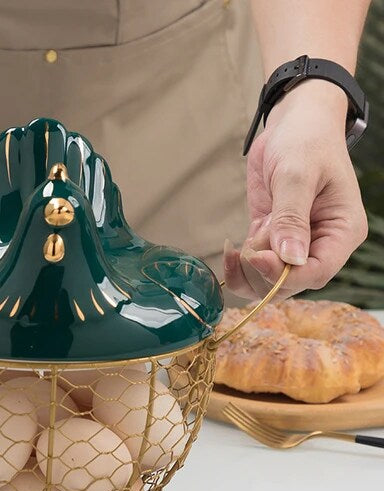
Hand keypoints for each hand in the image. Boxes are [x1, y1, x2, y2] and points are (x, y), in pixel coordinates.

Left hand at [224, 80, 367, 299]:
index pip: (318, 272)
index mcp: (342, 231)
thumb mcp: (298, 175)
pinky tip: (230, 250)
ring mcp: (294, 244)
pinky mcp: (270, 239)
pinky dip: (238, 267)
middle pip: (291, 284)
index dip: (286, 275)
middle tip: (248, 245)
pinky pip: (255, 268)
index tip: (257, 259)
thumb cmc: (305, 142)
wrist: (294, 124)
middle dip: (264, 273)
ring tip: (241, 241)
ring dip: (248, 272)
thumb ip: (291, 217)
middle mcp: (321, 244)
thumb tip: (289, 258)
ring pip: (269, 282)